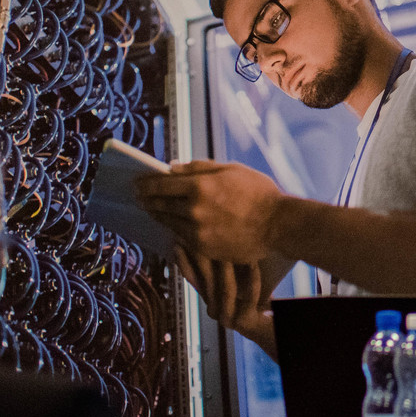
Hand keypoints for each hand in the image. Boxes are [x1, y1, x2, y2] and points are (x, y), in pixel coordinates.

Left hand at [135, 160, 282, 262]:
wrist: (278, 224)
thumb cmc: (259, 192)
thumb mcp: (231, 169)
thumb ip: (199, 168)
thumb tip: (172, 167)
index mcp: (200, 186)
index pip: (161, 184)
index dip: (145, 183)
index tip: (137, 183)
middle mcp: (194, 210)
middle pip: (160, 205)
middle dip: (147, 199)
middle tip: (139, 197)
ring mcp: (198, 232)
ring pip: (168, 223)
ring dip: (158, 215)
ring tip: (153, 210)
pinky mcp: (204, 249)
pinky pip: (182, 238)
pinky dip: (175, 229)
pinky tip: (173, 225)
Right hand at [173, 245, 277, 357]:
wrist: (265, 326)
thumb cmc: (250, 300)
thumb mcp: (231, 283)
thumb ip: (218, 269)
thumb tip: (204, 243)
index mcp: (208, 300)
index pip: (191, 278)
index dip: (184, 261)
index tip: (179, 242)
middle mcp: (214, 310)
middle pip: (207, 282)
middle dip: (207, 258)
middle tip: (206, 239)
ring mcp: (227, 318)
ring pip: (227, 289)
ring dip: (231, 267)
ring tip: (233, 248)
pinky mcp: (244, 322)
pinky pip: (249, 296)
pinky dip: (253, 277)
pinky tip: (255, 262)